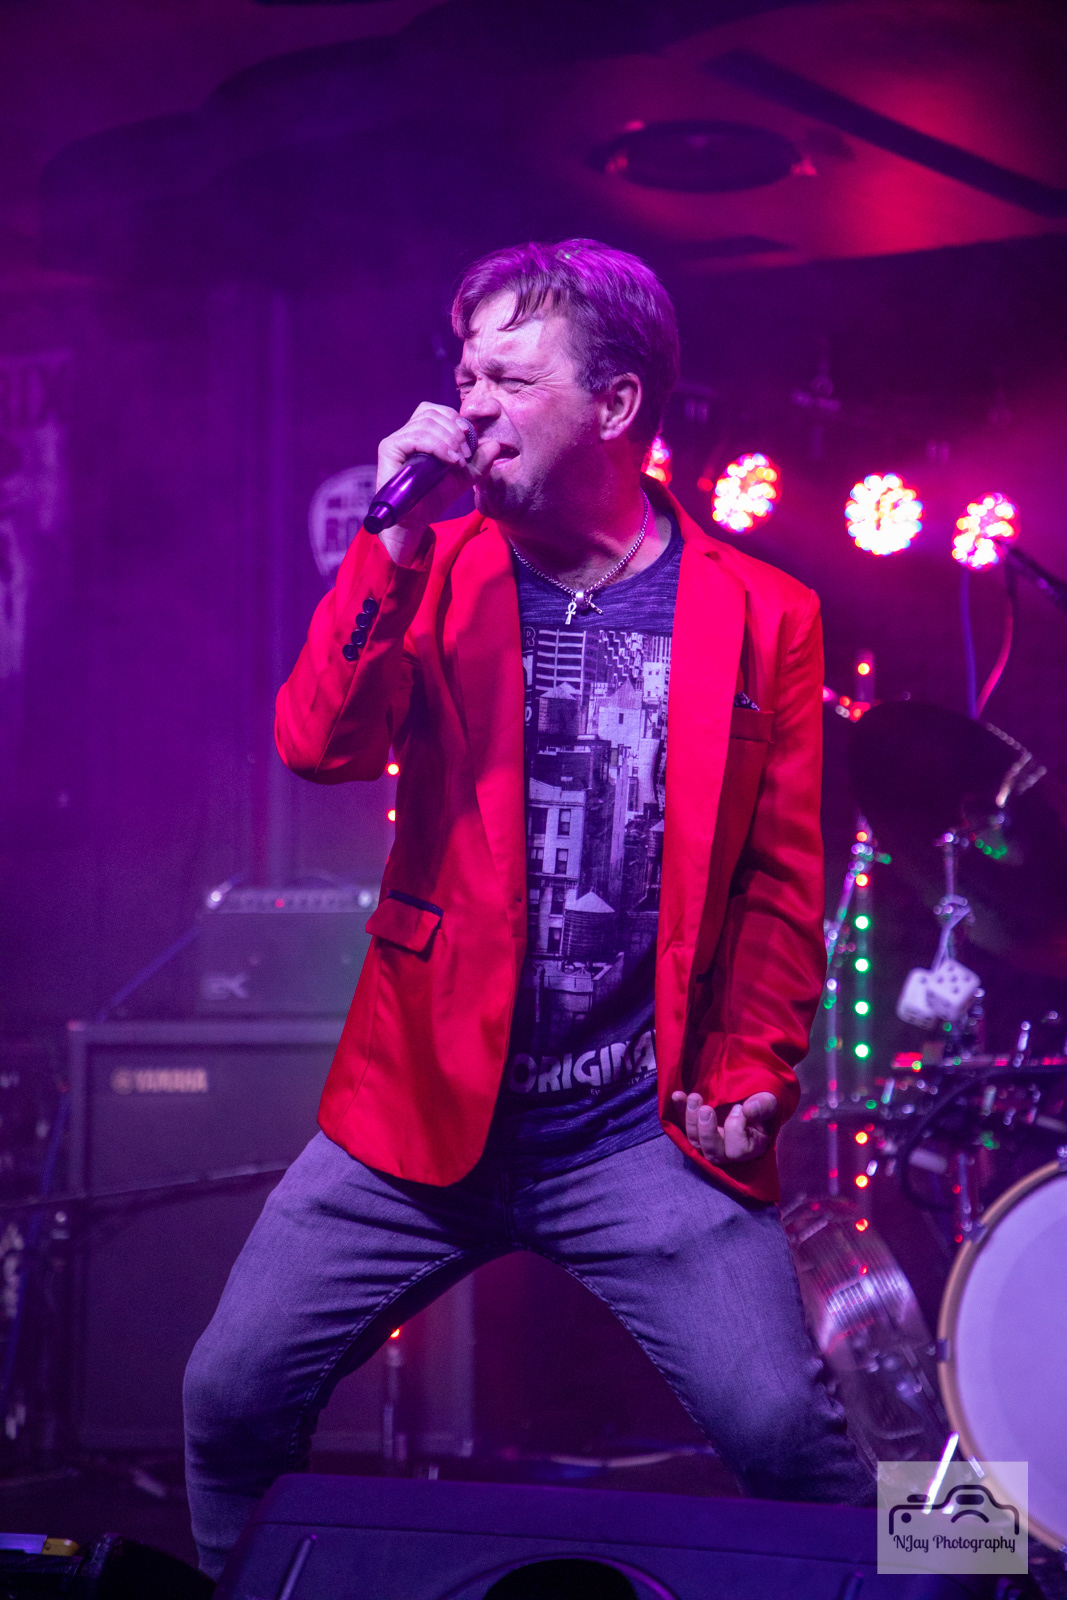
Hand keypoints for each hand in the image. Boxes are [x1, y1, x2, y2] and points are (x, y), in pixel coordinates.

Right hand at [374, 402, 502, 565]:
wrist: (415, 523)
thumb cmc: (432, 499)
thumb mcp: (462, 478)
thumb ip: (479, 462)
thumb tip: (496, 444)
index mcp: (420, 435)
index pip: (436, 411)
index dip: (455, 419)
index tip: (469, 440)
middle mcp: (406, 434)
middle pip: (432, 413)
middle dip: (455, 431)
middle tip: (466, 455)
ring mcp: (396, 440)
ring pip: (426, 423)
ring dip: (449, 440)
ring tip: (458, 462)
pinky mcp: (389, 448)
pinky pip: (417, 437)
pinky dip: (438, 446)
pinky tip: (450, 461)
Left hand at [670, 1090, 778, 1163]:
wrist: (750, 1098)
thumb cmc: (762, 1104)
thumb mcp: (769, 1102)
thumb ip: (764, 1105)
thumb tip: (749, 1109)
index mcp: (749, 1148)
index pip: (737, 1151)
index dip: (736, 1129)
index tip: (740, 1108)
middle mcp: (727, 1152)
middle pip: (712, 1154)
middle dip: (707, 1132)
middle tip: (706, 1109)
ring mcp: (710, 1143)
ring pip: (695, 1143)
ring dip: (691, 1120)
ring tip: (694, 1098)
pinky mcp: (697, 1131)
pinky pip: (683, 1126)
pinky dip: (679, 1111)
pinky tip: (677, 1095)